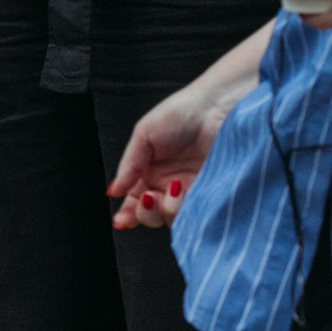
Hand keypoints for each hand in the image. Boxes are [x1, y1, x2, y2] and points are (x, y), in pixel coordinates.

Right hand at [108, 83, 231, 229]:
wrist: (217, 109)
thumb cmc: (181, 113)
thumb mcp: (144, 135)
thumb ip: (128, 165)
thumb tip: (114, 190)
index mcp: (148, 172)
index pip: (134, 201)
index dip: (127, 214)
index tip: (121, 220)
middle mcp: (168, 186)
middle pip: (151, 215)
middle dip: (145, 213)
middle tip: (149, 196)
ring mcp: (190, 192)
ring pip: (173, 219)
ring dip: (168, 209)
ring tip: (175, 187)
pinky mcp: (211, 196)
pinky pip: (196, 215)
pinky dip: (188, 211)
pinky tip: (186, 194)